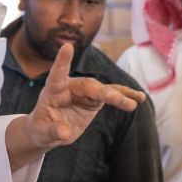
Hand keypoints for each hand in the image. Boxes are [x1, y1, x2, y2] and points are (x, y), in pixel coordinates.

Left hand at [20, 43, 144, 152]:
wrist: (49, 130)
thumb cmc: (42, 129)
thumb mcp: (43, 134)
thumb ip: (53, 131)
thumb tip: (64, 132)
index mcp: (52, 91)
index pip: (57, 75)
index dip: (62, 61)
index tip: (67, 46)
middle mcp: (70, 87)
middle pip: (88, 86)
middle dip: (103, 92)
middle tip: (116, 99)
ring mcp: (84, 92)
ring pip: (103, 90)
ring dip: (119, 96)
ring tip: (134, 102)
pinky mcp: (94, 99)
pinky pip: (112, 95)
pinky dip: (125, 96)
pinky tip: (139, 97)